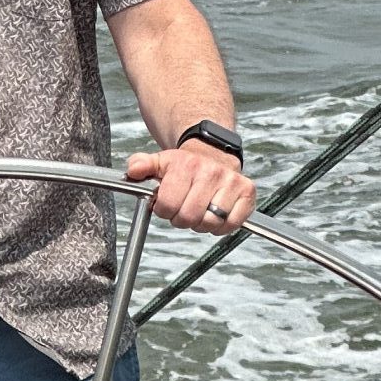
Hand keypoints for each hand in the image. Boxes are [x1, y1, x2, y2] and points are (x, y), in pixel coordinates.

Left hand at [125, 142, 254, 235]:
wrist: (213, 154)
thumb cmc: (185, 165)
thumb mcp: (160, 162)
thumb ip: (142, 165)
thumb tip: (133, 170)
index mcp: (187, 164)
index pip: (168, 204)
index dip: (163, 210)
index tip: (165, 205)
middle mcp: (211, 172)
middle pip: (189, 216)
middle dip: (181, 219)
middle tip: (182, 210)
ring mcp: (231, 182)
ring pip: (210, 223)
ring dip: (201, 224)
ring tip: (199, 211)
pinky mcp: (247, 192)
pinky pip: (232, 224)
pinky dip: (222, 227)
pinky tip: (215, 214)